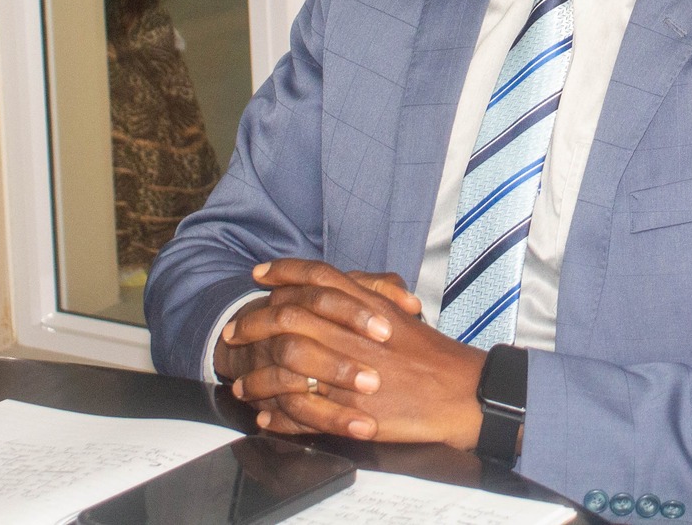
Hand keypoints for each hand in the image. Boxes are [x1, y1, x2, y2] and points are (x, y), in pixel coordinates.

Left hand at [218, 260, 487, 449]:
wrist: (458, 391)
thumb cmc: (431, 354)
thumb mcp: (399, 313)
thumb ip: (369, 294)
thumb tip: (340, 284)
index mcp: (364, 305)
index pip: (315, 277)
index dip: (283, 272)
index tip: (258, 275)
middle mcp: (350, 332)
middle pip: (287, 318)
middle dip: (253, 324)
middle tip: (234, 331)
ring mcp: (345, 371)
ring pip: (284, 369)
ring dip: (258, 378)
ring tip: (242, 385)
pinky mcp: (346, 409)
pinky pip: (299, 412)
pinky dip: (278, 417)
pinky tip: (267, 419)